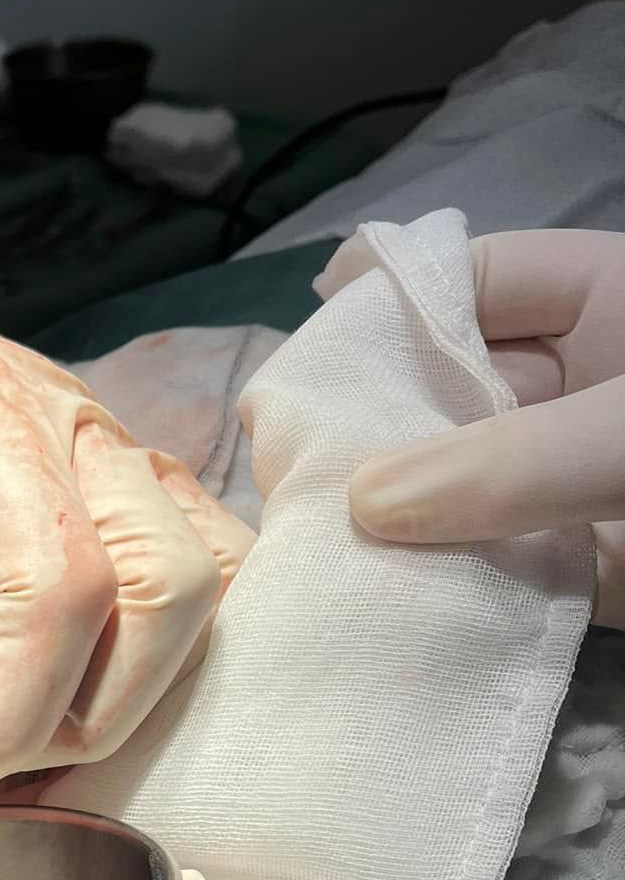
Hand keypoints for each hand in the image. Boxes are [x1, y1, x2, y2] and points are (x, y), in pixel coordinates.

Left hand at [0, 256, 252, 815]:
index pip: (54, 585)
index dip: (0, 716)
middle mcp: (69, 415)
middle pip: (160, 593)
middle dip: (63, 719)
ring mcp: (113, 444)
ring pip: (199, 589)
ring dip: (113, 695)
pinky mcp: (126, 479)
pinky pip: (196, 572)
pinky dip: (141, 656)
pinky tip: (42, 688)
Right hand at [345, 229, 623, 625]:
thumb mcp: (624, 433)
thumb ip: (511, 462)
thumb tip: (365, 501)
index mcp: (609, 309)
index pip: (479, 280)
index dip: (394, 295)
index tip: (311, 323)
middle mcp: (583, 393)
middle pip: (452, 386)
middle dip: (374, 414)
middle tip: (287, 451)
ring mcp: (581, 486)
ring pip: (464, 486)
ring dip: (397, 513)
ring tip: (309, 532)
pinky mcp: (588, 575)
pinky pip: (500, 577)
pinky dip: (441, 590)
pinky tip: (374, 599)